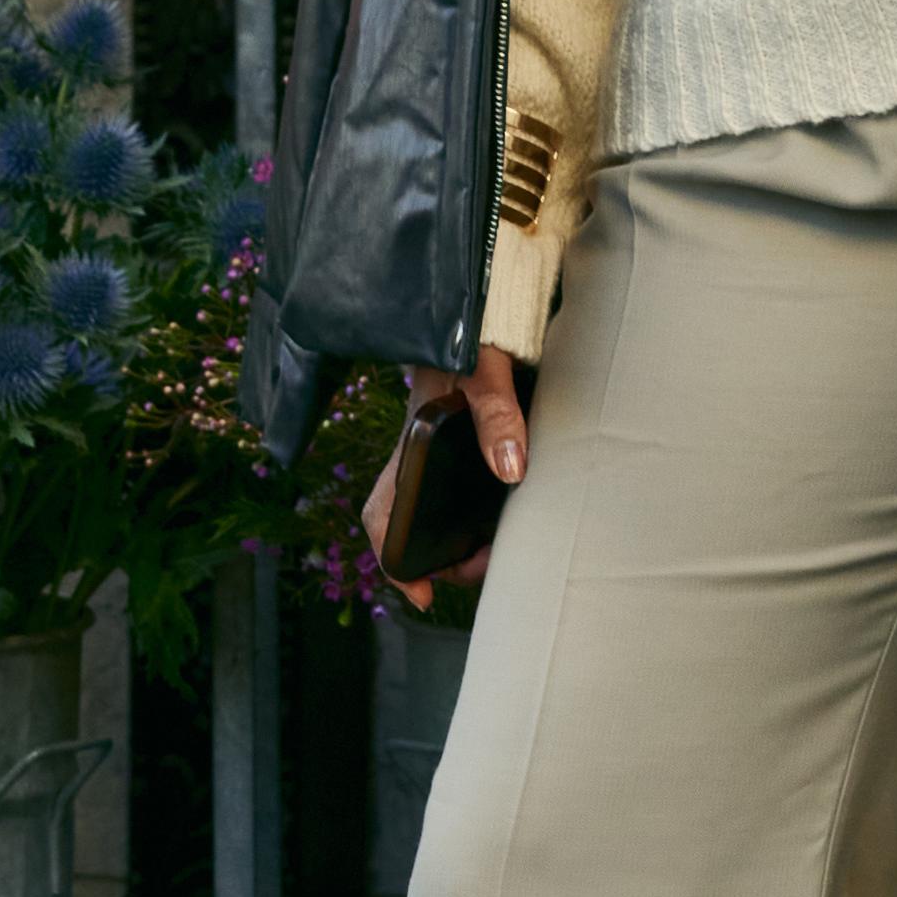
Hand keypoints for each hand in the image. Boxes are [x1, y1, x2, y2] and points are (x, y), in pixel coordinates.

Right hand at [368, 344, 527, 608]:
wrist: (487, 302)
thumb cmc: (477, 334)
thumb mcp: (486, 371)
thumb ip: (498, 415)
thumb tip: (511, 469)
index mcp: (412, 444)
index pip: (383, 513)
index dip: (394, 559)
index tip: (423, 594)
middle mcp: (419, 454)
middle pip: (414, 526)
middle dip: (444, 561)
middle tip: (484, 566)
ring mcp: (440, 451)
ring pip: (438, 513)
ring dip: (463, 542)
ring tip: (502, 548)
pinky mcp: (465, 443)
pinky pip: (461, 494)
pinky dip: (478, 517)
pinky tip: (513, 517)